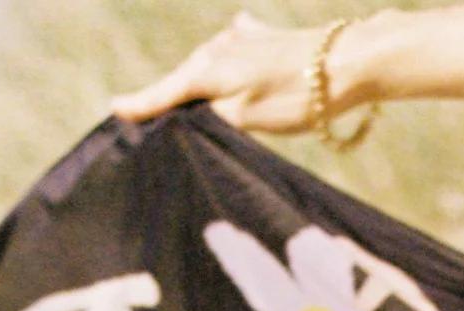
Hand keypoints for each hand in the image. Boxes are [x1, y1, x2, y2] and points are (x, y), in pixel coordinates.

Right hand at [110, 12, 348, 131]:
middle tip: (141, 112)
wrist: (348, 62)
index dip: (141, 105)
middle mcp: (218, 48)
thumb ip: (210, 119)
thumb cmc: (296, 96)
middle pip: (184, 79)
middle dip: (166, 97)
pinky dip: (228, 52)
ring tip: (179, 93)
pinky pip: (235, 46)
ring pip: (208, 64)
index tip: (115, 110)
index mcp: (208, 70)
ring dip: (195, 79)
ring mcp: (242, 39)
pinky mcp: (266, 38)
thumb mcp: (245, 120)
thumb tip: (187, 118)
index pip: (165, 94)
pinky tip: (233, 37)